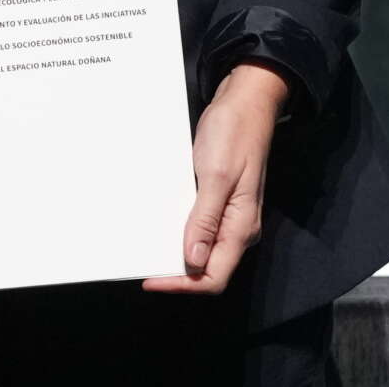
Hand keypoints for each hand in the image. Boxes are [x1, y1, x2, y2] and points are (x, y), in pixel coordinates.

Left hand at [143, 62, 288, 294]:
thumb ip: (206, 220)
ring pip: (202, 249)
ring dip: (176, 252)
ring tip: (147, 248)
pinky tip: (160, 224)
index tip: (152, 279)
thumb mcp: (217, 176)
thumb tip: (193, 262)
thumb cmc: (234, 134)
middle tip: (143, 265)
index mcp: (241, 227)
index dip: (182, 284)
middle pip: (207, 268)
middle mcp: (238, 227)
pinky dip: (179, 231)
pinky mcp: (220, 201)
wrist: (244, 103)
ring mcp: (230, 214)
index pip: (214, 276)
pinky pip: (200, 227)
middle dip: (176, 273)